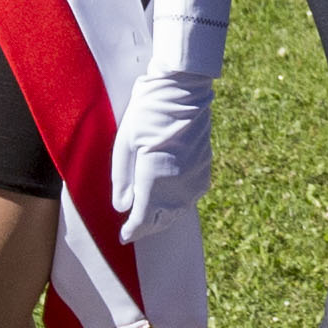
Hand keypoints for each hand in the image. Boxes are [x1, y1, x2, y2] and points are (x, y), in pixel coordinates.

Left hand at [111, 74, 214, 225]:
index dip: (132, 231)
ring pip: (176, 211)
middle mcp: (178, 186)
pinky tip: (166, 198)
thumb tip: (122, 207)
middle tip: (133, 230)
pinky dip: (175, 203)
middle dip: (146, 227)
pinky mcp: (205, 170)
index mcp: (155, 180)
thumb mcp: (124, 143)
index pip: (142, 219)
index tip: (123, 237)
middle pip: (161, 220)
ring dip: (161, 216)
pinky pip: (188, 197)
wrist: (184, 91)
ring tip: (148, 217)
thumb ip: (122, 179)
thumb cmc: (148, 113)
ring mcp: (195, 180)